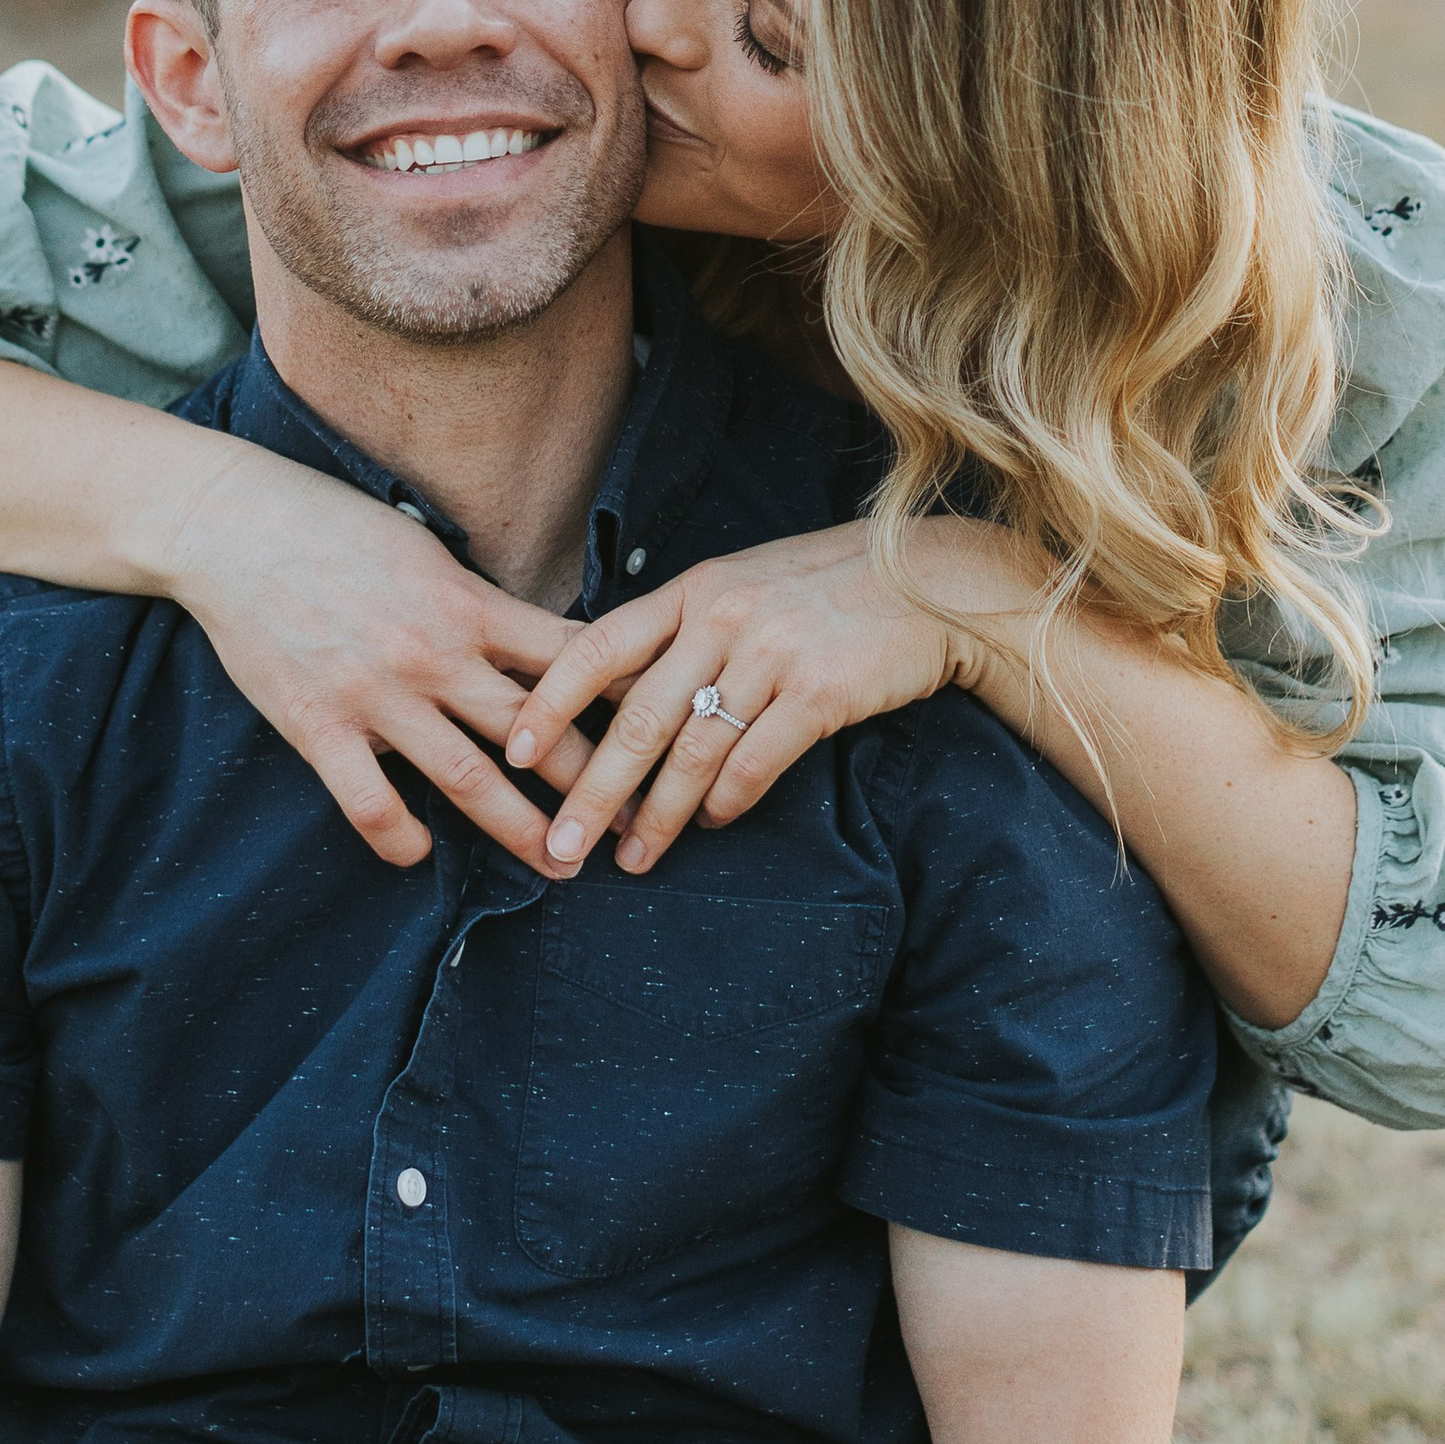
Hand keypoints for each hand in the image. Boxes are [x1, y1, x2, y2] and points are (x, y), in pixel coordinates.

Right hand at [167, 437, 600, 875]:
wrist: (232, 527)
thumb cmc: (333, 527)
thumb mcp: (424, 551)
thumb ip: (476, 605)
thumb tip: (533, 644)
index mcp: (466, 603)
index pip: (567, 658)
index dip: (619, 698)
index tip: (661, 731)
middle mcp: (431, 653)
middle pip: (535, 733)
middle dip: (591, 784)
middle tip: (630, 825)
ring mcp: (375, 694)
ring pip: (468, 778)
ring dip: (520, 828)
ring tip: (559, 863)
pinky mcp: (318, 726)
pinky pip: (371, 803)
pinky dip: (401, 837)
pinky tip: (420, 854)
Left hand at [505, 520, 1046, 879]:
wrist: (930, 584)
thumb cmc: (825, 589)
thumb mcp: (743, 586)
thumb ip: (682, 629)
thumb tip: (612, 690)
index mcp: (694, 589)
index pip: (599, 645)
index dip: (551, 700)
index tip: (515, 752)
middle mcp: (724, 618)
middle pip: (636, 717)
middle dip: (593, 790)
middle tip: (560, 844)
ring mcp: (773, 654)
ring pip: (693, 752)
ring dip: (659, 817)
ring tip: (634, 859)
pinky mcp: (821, 693)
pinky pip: (756, 762)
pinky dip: (727, 801)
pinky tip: (710, 823)